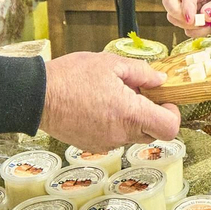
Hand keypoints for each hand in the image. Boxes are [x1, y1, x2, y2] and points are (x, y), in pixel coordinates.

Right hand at [39, 51, 181, 150]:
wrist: (37, 96)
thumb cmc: (71, 77)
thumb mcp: (110, 64)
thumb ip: (141, 72)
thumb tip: (160, 80)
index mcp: (130, 114)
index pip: (169, 128)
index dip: (173, 114)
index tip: (164, 100)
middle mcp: (121, 134)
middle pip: (153, 133)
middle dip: (153, 115)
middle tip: (139, 94)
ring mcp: (106, 143)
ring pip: (133, 135)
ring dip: (132, 119)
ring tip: (114, 97)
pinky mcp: (93, 146)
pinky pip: (115, 138)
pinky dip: (115, 125)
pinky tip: (100, 106)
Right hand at [162, 0, 210, 51]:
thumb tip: (205, 14)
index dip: (186, 6)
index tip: (192, 19)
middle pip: (169, 1)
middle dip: (177, 14)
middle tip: (191, 22)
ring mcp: (191, 9)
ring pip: (173, 17)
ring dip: (187, 25)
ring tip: (206, 25)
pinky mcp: (194, 23)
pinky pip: (186, 30)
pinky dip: (196, 32)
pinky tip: (209, 28)